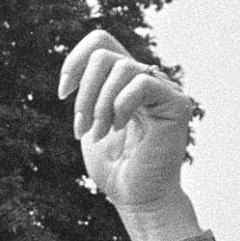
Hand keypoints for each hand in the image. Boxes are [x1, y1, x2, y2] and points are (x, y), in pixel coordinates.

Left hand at [57, 29, 196, 217]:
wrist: (137, 198)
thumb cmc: (115, 168)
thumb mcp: (89, 123)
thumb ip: (87, 93)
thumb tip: (78, 71)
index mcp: (123, 81)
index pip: (101, 42)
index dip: (75, 61)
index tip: (63, 94)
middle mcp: (145, 79)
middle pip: (104, 54)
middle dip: (83, 92)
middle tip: (81, 127)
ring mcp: (162, 89)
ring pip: (121, 67)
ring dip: (99, 105)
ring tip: (97, 134)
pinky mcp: (176, 103)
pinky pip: (142, 83)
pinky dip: (121, 105)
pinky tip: (119, 129)